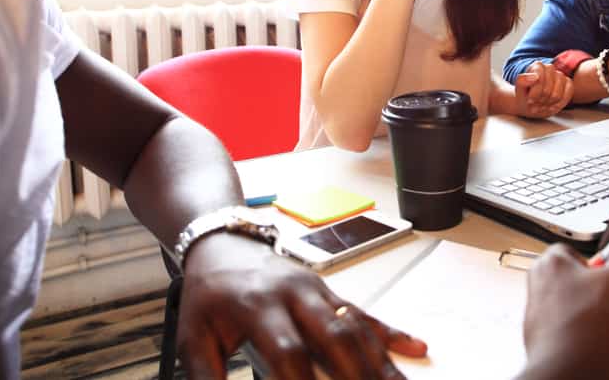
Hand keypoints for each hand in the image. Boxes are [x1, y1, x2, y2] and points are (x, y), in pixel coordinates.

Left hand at [178, 234, 426, 378]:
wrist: (224, 243)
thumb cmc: (209, 294)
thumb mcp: (193, 334)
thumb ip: (205, 375)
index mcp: (257, 306)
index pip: (288, 351)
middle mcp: (295, 295)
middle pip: (334, 336)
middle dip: (357, 374)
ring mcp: (318, 291)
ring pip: (356, 325)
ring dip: (380, 360)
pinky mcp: (330, 291)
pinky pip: (365, 313)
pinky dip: (391, 332)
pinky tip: (415, 348)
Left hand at [514, 61, 573, 117]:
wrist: (531, 103)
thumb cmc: (524, 95)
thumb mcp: (519, 90)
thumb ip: (522, 81)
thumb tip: (535, 77)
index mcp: (537, 66)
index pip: (539, 80)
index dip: (535, 93)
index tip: (529, 101)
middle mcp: (550, 68)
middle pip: (548, 90)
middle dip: (540, 101)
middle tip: (535, 105)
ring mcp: (560, 75)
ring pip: (557, 95)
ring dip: (548, 105)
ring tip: (541, 106)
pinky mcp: (568, 84)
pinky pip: (567, 95)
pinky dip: (558, 105)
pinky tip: (551, 107)